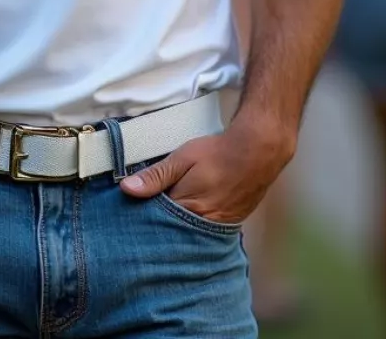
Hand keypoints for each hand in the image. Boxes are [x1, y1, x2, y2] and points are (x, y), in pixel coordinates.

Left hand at [120, 113, 295, 224]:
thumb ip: (156, 175)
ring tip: (161, 215)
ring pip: (185, 232)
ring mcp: (216, 227)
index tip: (127, 212)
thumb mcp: (183, 158)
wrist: (257, 153)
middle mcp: (201, 225)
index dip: (141, 215)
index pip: (155, 221)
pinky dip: (191, 224)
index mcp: (187, 209)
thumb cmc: (218, 153)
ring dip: (174, 225)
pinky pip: (201, 230)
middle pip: (170, 231)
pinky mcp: (227, 225)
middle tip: (141, 215)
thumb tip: (127, 189)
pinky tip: (184, 215)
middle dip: (156, 224)